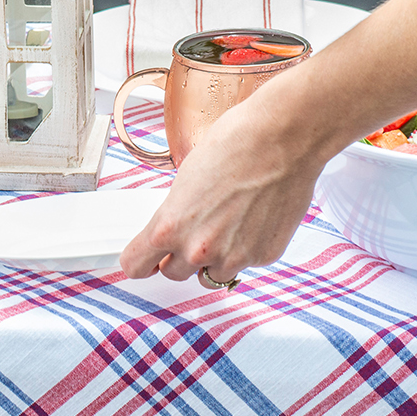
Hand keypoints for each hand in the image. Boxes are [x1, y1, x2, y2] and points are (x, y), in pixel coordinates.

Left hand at [119, 93, 324, 283]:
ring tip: (226, 225)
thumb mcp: (185, 179)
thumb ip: (176, 214)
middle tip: (193, 232)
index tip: (145, 260)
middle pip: (173, 273)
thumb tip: (175, 229)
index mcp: (169, 226)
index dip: (140, 261)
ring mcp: (233, 257)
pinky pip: (244, 264)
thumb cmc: (234, 145)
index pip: (135, 265)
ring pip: (210, 275)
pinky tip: (253, 219)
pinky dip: (245, 250)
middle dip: (179, 257)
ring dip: (213, 260)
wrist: (281, 140)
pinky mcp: (263, 256)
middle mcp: (198, 249)